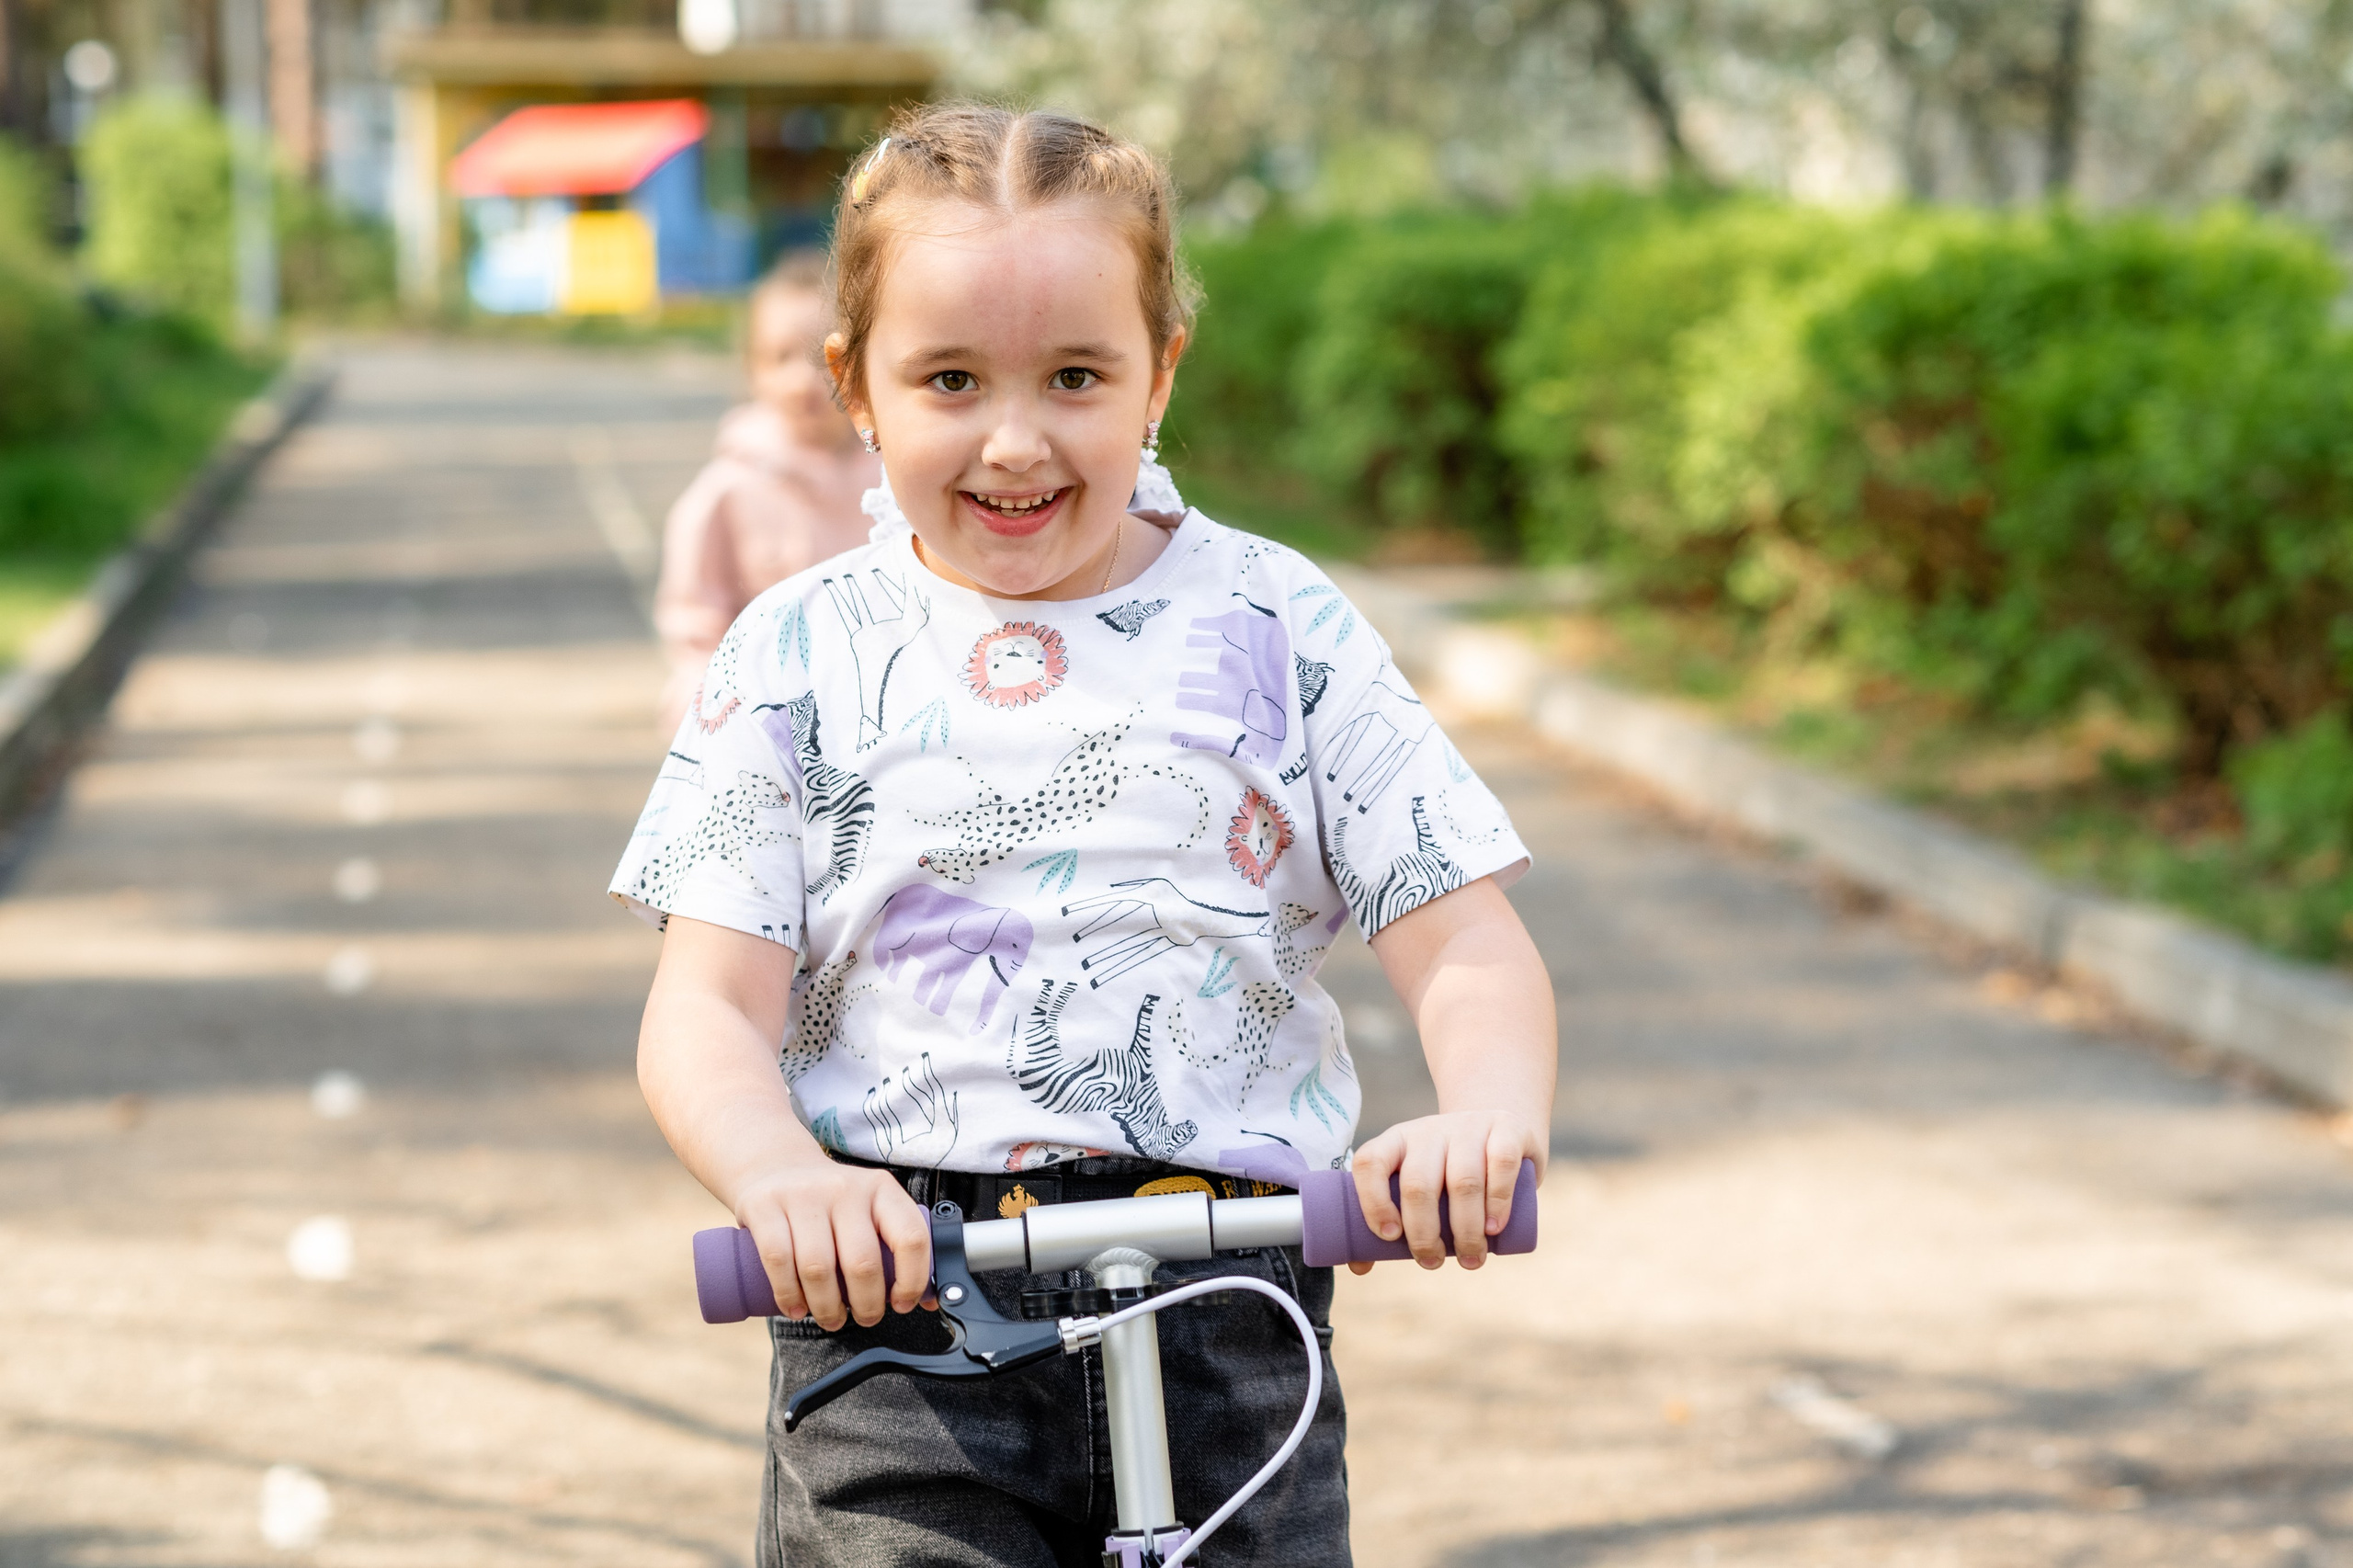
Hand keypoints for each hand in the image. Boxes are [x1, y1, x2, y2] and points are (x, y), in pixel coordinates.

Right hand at [733, 1154, 931, 1329]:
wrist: (776, 1167)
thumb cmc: (832, 1204)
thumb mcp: (870, 1210)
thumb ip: (896, 1247)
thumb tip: (929, 1299)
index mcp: (881, 1189)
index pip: (911, 1237)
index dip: (912, 1280)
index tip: (902, 1304)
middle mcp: (845, 1188)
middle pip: (862, 1262)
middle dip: (867, 1304)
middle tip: (864, 1318)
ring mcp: (803, 1195)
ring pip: (819, 1268)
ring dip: (827, 1308)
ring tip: (831, 1318)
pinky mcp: (765, 1206)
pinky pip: (778, 1260)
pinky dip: (789, 1295)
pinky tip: (796, 1308)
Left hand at [1347, 1110, 1543, 1273]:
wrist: (1502, 1131)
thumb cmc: (1449, 1171)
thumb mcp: (1417, 1185)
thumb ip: (1390, 1220)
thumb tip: (1359, 1266)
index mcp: (1396, 1140)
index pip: (1370, 1162)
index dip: (1373, 1202)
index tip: (1389, 1238)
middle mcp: (1429, 1130)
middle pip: (1418, 1183)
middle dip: (1423, 1234)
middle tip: (1432, 1262)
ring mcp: (1469, 1126)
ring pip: (1462, 1180)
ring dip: (1466, 1230)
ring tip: (1470, 1258)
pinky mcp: (1506, 1128)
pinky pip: (1501, 1164)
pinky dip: (1498, 1202)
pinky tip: (1494, 1229)